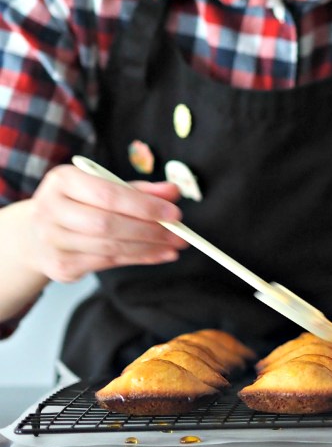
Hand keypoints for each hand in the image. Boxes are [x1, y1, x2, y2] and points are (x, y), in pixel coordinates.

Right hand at [23, 164, 187, 281]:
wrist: (38, 233)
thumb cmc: (80, 204)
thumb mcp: (104, 188)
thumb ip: (140, 190)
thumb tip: (174, 192)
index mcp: (63, 181)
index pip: (108, 194)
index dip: (144, 205)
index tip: (174, 213)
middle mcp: (51, 209)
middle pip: (107, 224)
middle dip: (149, 231)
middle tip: (180, 235)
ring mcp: (53, 241)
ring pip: (110, 247)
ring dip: (149, 248)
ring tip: (174, 246)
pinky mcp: (60, 265)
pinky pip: (108, 263)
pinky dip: (139, 259)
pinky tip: (159, 255)